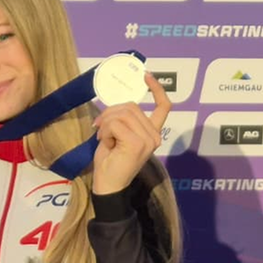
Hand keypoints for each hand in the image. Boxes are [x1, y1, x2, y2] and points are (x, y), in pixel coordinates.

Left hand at [91, 73, 171, 194]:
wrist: (108, 186)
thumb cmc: (110, 162)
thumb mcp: (116, 136)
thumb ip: (122, 120)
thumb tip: (115, 105)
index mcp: (153, 133)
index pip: (163, 107)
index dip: (157, 89)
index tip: (146, 76)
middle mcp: (155, 135)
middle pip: (131, 106)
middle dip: (110, 113)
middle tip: (98, 127)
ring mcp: (148, 139)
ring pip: (122, 113)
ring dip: (106, 123)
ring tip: (103, 138)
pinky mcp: (137, 143)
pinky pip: (116, 124)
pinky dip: (105, 131)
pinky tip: (105, 143)